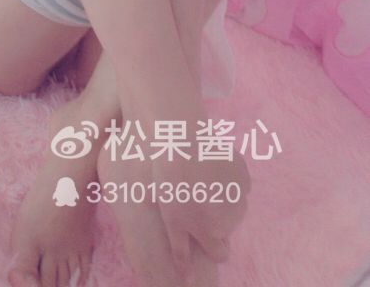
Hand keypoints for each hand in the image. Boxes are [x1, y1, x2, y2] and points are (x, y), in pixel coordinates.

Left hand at [153, 151, 250, 276]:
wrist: (182, 141)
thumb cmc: (170, 182)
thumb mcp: (170, 220)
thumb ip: (180, 249)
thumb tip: (185, 276)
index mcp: (212, 233)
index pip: (220, 253)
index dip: (207, 242)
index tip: (196, 226)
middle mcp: (232, 219)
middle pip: (226, 228)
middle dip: (213, 218)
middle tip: (192, 197)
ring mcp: (241, 196)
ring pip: (234, 206)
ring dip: (222, 199)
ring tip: (199, 180)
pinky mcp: (243, 173)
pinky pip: (239, 183)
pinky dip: (228, 179)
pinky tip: (211, 167)